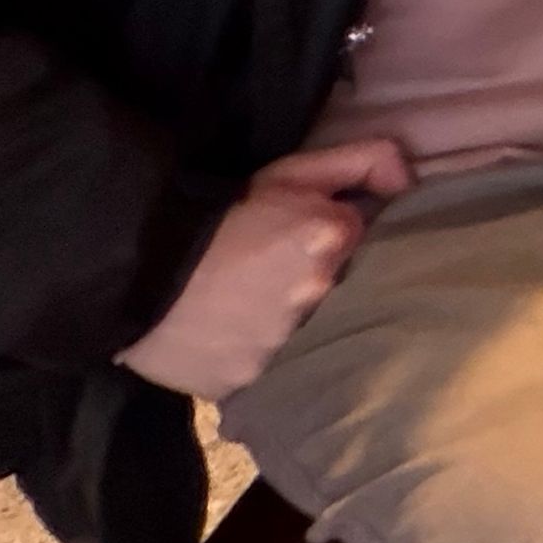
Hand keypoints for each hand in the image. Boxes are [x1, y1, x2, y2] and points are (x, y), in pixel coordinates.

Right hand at [119, 139, 406, 398]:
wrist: (132, 270)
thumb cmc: (217, 216)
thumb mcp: (290, 172)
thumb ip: (363, 162)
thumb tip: (410, 182)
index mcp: (335, 237)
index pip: (371, 245)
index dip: (346, 243)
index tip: (317, 245)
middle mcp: (321, 292)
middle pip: (348, 292)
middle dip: (325, 285)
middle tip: (281, 279)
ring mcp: (289, 341)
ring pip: (315, 336)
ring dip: (296, 324)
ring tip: (258, 311)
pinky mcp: (254, 380)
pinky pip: (274, 370)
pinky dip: (264, 356)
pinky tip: (241, 340)